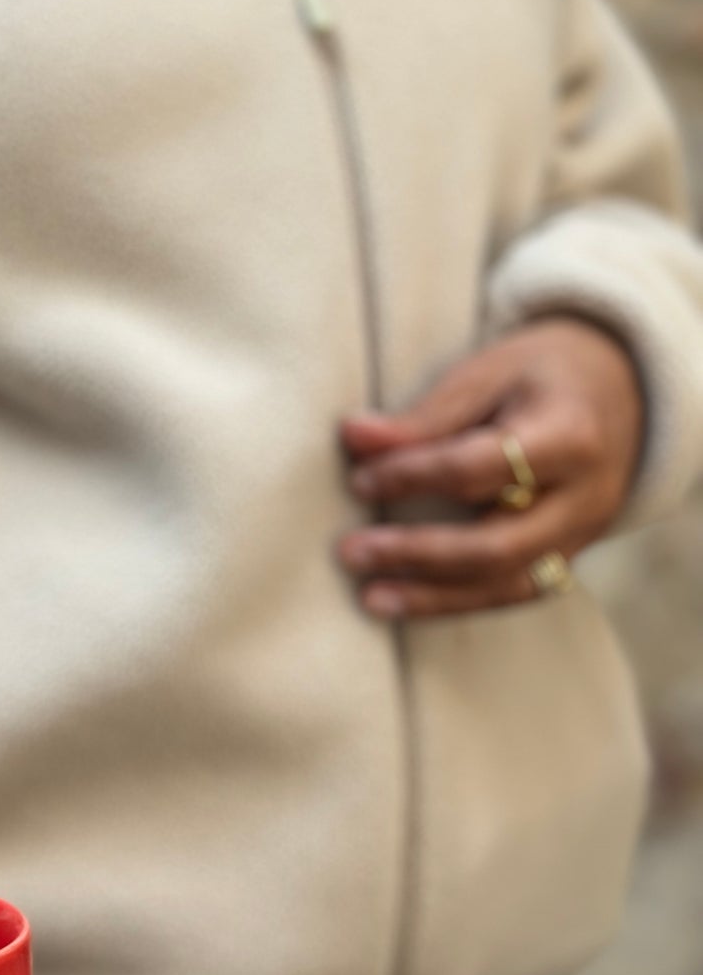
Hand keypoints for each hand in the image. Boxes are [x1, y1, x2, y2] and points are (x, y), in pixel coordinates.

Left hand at [334, 313, 644, 618]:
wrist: (623, 392)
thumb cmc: (544, 375)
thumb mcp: (491, 373)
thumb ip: (427, 415)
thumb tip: (355, 437)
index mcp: (569, 437)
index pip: (480, 468)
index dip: (414, 476)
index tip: (359, 478)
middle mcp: (585, 498)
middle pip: (497, 544)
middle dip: (418, 553)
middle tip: (352, 552)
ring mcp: (582, 536)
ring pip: (507, 583)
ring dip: (433, 596)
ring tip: (370, 597)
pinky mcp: (569, 558)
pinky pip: (514, 591)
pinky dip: (457, 601)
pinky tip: (406, 601)